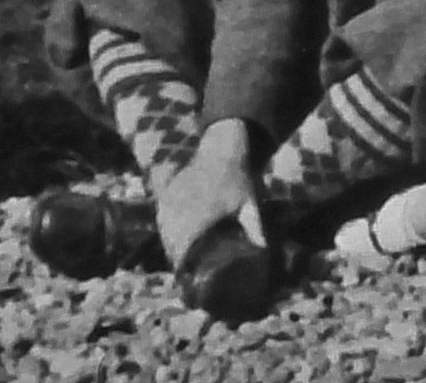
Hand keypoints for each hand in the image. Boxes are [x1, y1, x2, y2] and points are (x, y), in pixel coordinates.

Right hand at [155, 122, 264, 267]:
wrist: (223, 149)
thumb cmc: (239, 179)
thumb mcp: (250, 205)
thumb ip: (255, 229)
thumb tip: (264, 251)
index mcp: (195, 220)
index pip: (180, 253)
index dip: (184, 267)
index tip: (190, 276)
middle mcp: (176, 214)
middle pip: (171, 246)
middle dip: (179, 259)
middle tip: (189, 270)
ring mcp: (168, 203)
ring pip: (164, 233)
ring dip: (172, 245)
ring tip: (184, 257)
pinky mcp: (165, 195)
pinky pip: (161, 219)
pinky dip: (167, 229)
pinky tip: (176, 236)